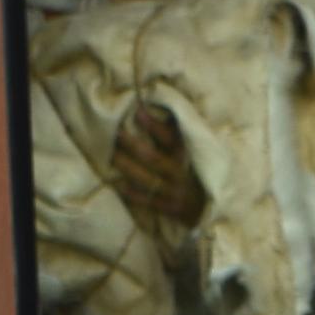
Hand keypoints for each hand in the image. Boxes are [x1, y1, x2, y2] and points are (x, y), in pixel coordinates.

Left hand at [109, 102, 202, 229]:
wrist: (204, 206)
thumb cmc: (188, 170)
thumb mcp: (183, 150)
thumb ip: (167, 131)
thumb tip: (142, 107)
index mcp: (184, 155)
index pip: (171, 138)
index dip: (154, 126)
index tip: (137, 111)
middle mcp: (180, 174)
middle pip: (152, 158)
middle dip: (130, 145)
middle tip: (113, 132)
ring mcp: (174, 193)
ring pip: (146, 178)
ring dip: (125, 166)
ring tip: (109, 155)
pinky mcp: (169, 208)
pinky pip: (146, 200)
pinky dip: (129, 193)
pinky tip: (115, 182)